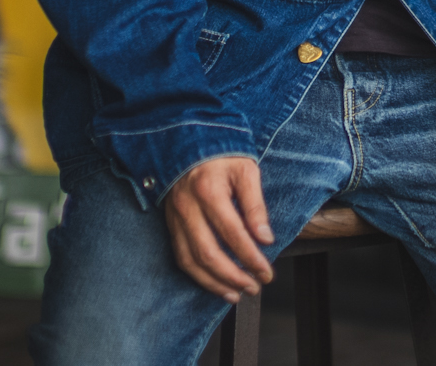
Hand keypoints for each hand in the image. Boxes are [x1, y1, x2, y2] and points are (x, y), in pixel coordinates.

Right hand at [163, 156, 274, 301]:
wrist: (189, 142)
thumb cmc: (222, 155)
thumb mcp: (246, 170)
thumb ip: (255, 205)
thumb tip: (265, 238)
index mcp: (208, 190)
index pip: (232, 233)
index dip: (250, 256)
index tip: (266, 271)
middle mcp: (188, 207)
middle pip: (208, 252)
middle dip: (233, 276)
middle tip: (254, 286)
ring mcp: (175, 217)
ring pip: (191, 260)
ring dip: (214, 282)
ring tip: (236, 293)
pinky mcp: (170, 224)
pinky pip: (181, 256)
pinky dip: (197, 275)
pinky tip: (214, 283)